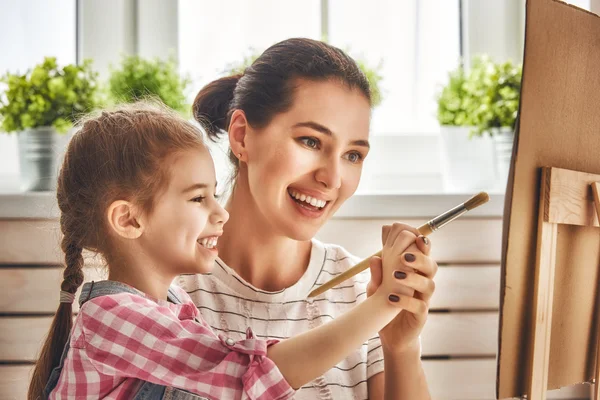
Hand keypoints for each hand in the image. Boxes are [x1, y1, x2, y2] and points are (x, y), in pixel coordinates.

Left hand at [366, 223, 437, 353]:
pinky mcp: (421, 316)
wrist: (391, 335)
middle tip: (404, 256)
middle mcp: (423, 283)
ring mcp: (424, 300)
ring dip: (413, 278)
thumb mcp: (377, 288)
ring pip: (428, 285)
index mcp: (414, 272)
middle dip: (420, 258)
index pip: (423, 254)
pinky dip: (406, 301)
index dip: (422, 244)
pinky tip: (392, 299)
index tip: (415, 236)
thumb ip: (377, 273)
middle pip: (431, 266)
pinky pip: (419, 307)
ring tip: (396, 276)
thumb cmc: (386, 305)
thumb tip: (374, 257)